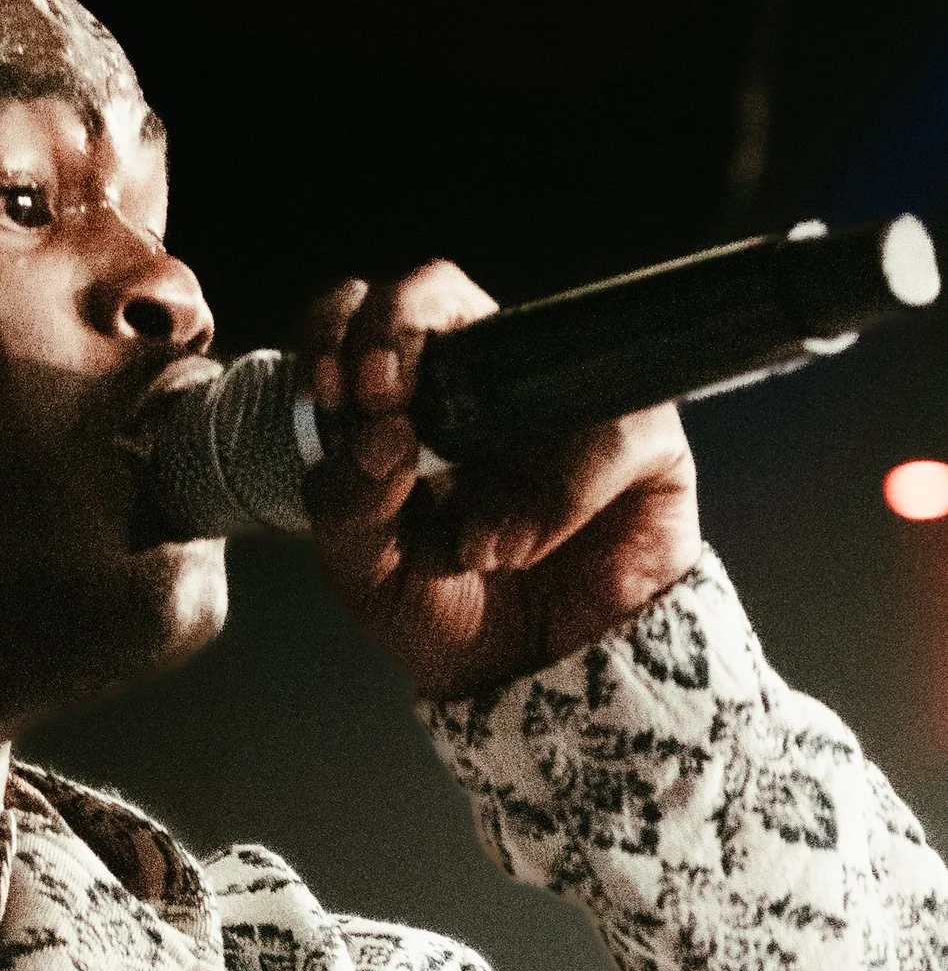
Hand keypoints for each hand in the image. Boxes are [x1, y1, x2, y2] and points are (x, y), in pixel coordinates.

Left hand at [300, 261, 700, 695]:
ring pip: (532, 347)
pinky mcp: (641, 439)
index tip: (330, 387)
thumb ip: (346, 504)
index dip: (341, 329)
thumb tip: (380, 435)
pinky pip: (611, 432)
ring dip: (484, 443)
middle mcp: (482, 382)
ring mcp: (562, 400)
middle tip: (379, 401)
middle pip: (440, 288)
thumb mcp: (366, 570)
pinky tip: (523, 547)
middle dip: (395, 330)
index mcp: (405, 400)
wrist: (528, 681)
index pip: (365, 317)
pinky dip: (559, 497)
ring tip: (471, 544)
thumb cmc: (446, 610)